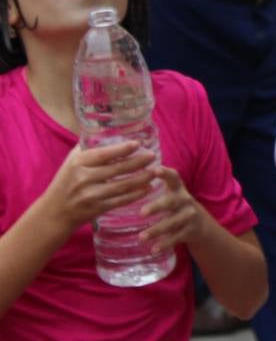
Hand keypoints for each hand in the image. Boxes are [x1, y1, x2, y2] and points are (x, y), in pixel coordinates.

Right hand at [40, 141, 155, 233]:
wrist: (54, 212)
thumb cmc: (65, 181)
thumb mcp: (71, 162)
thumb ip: (88, 148)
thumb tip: (107, 129)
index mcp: (78, 164)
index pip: (103, 155)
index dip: (121, 149)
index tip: (138, 144)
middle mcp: (83, 179)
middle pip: (116, 169)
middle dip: (137, 162)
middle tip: (152, 156)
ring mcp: (90, 196)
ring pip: (121, 186)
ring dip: (141, 179)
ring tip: (155, 171)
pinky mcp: (97, 209)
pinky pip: (120, 201)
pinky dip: (135, 195)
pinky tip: (147, 188)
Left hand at [140, 166, 207, 252]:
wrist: (199, 224)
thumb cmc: (174, 205)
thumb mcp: (170, 193)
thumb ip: (153, 186)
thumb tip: (123, 178)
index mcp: (178, 189)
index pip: (173, 177)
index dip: (165, 173)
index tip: (155, 170)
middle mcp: (185, 200)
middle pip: (171, 202)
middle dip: (157, 207)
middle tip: (141, 213)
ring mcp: (189, 216)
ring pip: (173, 222)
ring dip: (157, 230)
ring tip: (141, 238)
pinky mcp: (190, 231)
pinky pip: (177, 238)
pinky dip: (165, 244)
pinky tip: (153, 250)